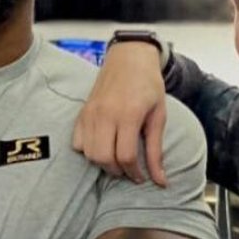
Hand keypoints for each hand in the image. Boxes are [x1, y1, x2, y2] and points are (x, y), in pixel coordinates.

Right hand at [72, 41, 168, 186]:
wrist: (129, 58)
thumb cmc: (148, 85)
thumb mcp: (159, 115)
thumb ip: (156, 149)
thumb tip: (161, 181)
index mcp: (129, 114)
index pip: (125, 156)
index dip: (134, 172)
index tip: (141, 176)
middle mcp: (106, 114)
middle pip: (103, 158)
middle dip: (117, 171)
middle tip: (128, 169)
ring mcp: (91, 113)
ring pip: (88, 153)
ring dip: (102, 163)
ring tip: (116, 160)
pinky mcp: (82, 112)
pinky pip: (77, 142)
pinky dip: (87, 151)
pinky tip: (102, 147)